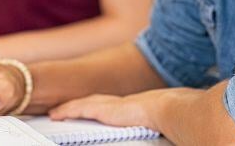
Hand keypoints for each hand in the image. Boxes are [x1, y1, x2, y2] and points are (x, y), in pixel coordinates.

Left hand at [49, 87, 200, 130]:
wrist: (175, 112)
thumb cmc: (178, 120)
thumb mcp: (163, 127)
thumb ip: (155, 129)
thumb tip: (158, 131)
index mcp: (138, 109)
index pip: (115, 107)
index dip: (101, 108)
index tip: (93, 110)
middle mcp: (124, 104)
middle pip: (97, 103)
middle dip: (82, 106)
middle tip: (66, 110)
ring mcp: (115, 104)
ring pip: (86, 104)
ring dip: (70, 108)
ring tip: (56, 113)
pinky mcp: (106, 109)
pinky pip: (81, 109)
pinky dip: (67, 110)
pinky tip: (56, 114)